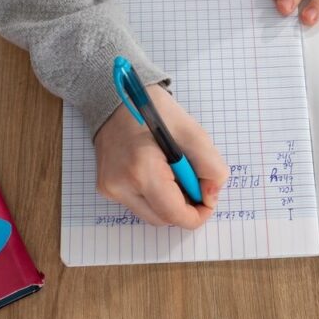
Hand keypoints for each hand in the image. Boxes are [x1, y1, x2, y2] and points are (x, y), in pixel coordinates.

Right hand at [94, 85, 228, 228]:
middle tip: (193, 180)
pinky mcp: (107, 188)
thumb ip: (210, 167)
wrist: (116, 99)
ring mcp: (111, 189)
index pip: (174, 214)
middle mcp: (121, 186)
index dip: (198, 214)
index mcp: (141, 170)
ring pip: (152, 215)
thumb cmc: (155, 111)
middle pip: (164, 219)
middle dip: (185, 207)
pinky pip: (139, 205)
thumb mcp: (192, 133)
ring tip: (175, 173)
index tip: (208, 199)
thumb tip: (211, 197)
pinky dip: (155, 196)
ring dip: (170, 203)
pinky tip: (159, 172)